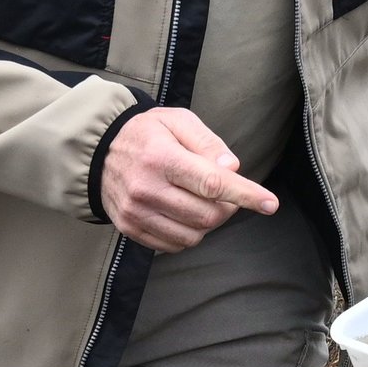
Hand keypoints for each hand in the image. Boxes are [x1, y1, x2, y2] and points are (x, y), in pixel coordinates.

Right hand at [98, 105, 277, 251]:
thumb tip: (232, 169)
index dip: (245, 195)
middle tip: (224, 193)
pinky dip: (188, 234)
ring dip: (208, 222)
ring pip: (193, 235)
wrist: (96, 152)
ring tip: (200, 200)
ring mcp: (136, 212)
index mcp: (161, 158)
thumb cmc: (145, 134)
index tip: (270, 203)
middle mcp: (146, 189)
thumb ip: (208, 143)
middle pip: (207, 215)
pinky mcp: (130, 228)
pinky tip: (182, 213)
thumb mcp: (177, 121)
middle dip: (227, 207)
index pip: (211, 183)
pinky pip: (174, 245)